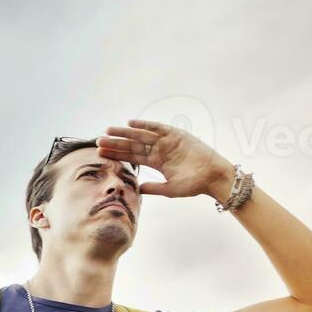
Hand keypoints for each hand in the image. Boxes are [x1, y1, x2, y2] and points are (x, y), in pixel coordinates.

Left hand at [97, 119, 233, 200]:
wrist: (213, 178)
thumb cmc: (194, 185)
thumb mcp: (169, 189)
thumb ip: (153, 187)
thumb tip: (137, 189)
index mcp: (157, 162)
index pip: (132, 157)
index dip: (117, 154)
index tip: (101, 153)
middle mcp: (160, 150)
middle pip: (133, 145)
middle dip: (116, 143)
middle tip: (98, 141)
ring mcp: (168, 142)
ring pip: (142, 135)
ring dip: (126, 132)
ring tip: (109, 130)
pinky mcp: (178, 135)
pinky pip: (159, 128)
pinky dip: (146, 125)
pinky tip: (131, 123)